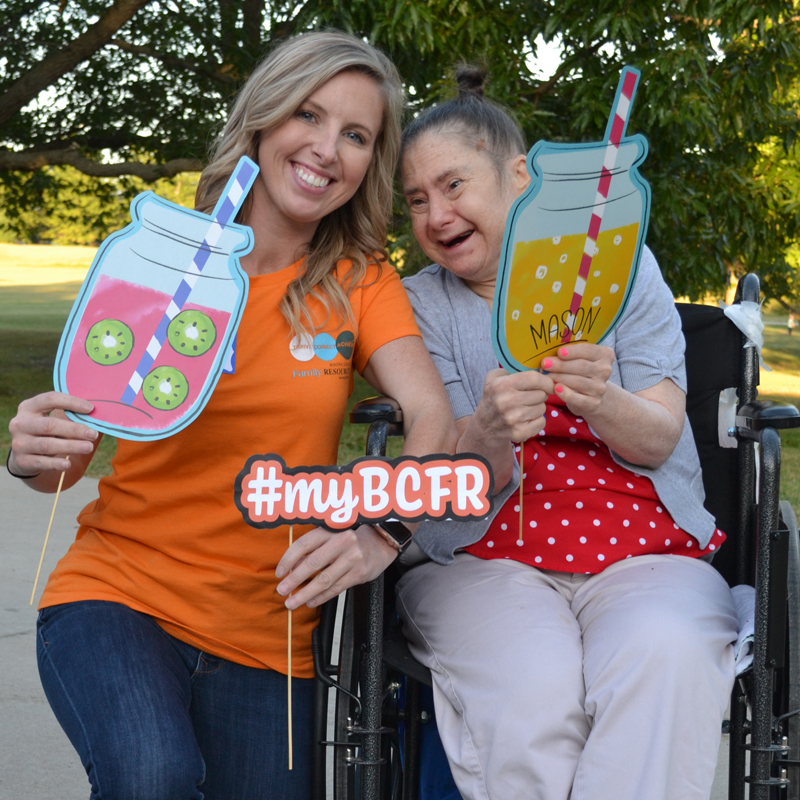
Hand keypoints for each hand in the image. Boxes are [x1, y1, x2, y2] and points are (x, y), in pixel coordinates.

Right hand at [8, 392, 97, 475]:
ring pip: (47, 445)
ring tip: (88, 447)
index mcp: (29, 407)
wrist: (24, 455)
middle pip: (49, 425)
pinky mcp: (21, 461)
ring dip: (70, 446)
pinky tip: (67, 463)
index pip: (50, 399)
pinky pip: (41, 462)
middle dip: (74, 429)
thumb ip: (69, 415)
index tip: (91, 408)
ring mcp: (19, 443)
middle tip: (93, 434)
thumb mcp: (53, 419)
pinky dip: (55, 463)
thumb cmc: (46, 432)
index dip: (71, 402)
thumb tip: (95, 414)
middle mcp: (20, 423)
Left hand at [275, 524, 397, 609]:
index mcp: (331, 530)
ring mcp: (352, 559)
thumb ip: (313, 548)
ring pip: (324, 580)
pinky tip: (311, 601)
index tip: (279, 572)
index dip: (288, 559)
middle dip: (294, 579)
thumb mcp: (332, 536)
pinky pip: (336, 588)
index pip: (304, 544)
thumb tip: (291, 566)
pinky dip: (321, 597)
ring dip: (305, 593)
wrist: (382, 542)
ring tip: (292, 602)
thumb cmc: (351, 539)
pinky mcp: (359, 574)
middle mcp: (342, 542)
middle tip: (281, 590)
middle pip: (312, 563)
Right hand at [472, 367, 553, 444]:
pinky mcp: (520, 432)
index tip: (547, 384)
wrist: (484, 427)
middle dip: (540, 394)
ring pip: (542, 408)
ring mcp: (513, 419)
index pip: (534, 378)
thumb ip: (512, 368)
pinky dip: (537, 420)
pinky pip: (542, 422)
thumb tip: (536, 366)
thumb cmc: (493, 398)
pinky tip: (526, 419)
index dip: (546, 380)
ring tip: (525, 407)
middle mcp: (506, 402)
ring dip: (537, 407)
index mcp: (501, 385)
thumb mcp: (494, 378)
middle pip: (541, 394)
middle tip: (530, 396)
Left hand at [541, 344, 613, 417]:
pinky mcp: (593, 402)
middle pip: (581, 366)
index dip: (573, 351)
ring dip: (559, 377)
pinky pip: (578, 398)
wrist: (591, 393)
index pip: (589, 350)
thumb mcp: (579, 358)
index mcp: (604, 355)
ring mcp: (600, 388)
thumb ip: (569, 352)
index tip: (559, 352)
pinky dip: (566, 394)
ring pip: (578, 381)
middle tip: (545, 364)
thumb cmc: (580, 370)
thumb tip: (548, 349)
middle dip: (561, 365)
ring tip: (546, 375)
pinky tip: (556, 389)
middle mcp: (605, 371)